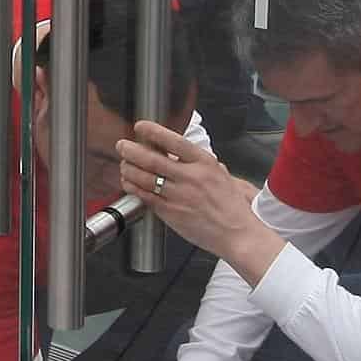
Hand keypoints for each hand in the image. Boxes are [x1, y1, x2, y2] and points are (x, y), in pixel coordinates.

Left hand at [114, 120, 278, 280]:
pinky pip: (145, 196)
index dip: (154, 132)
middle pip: (153, 159)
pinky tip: (128, 182)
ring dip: (129, 168)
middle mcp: (191, 177)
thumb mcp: (221, 175)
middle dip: (132, 150)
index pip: (175, 141)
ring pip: (145, 177)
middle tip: (122, 145)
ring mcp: (179, 195)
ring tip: (123, 164)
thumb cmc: (231, 207)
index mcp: (205, 164)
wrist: (237, 234)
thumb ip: (201, 163)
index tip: (141, 126)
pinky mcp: (171, 212)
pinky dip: (133, 187)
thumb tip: (182, 153)